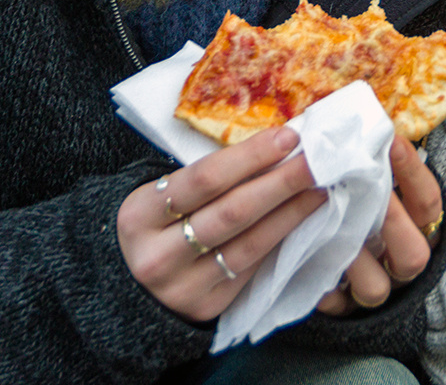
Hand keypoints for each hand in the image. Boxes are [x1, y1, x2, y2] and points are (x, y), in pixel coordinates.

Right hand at [117, 127, 326, 322]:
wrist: (125, 289)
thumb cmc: (152, 226)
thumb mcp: (157, 196)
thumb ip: (203, 177)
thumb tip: (272, 146)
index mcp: (139, 215)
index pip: (203, 179)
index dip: (250, 157)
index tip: (288, 137)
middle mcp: (158, 255)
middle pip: (232, 212)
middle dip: (281, 182)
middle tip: (318, 159)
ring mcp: (183, 287)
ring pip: (249, 244)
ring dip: (291, 213)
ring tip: (320, 188)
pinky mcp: (207, 308)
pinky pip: (251, 268)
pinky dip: (279, 240)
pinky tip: (301, 220)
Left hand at [317, 136, 440, 314]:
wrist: (330, 254)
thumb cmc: (350, 198)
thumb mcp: (367, 181)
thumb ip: (367, 162)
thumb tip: (354, 120)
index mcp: (415, 226)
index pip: (428, 203)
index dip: (413, 174)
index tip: (391, 141)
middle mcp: (399, 260)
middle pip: (414, 255)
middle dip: (388, 222)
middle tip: (359, 189)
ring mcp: (373, 287)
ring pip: (375, 288)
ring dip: (350, 258)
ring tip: (324, 226)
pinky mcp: (341, 309)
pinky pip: (334, 305)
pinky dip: (319, 285)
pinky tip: (304, 259)